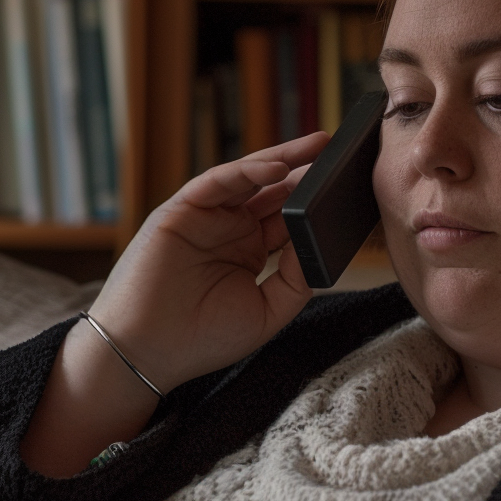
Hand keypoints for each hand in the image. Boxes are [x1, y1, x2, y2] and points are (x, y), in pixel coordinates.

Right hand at [93, 137, 327, 393]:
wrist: (147, 353)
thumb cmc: (202, 339)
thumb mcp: (267, 311)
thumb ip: (296, 276)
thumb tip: (320, 239)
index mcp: (250, 252)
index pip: (290, 217)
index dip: (319, 203)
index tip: (353, 189)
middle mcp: (229, 229)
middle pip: (276, 192)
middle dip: (308, 173)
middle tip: (344, 153)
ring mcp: (206, 218)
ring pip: (250, 178)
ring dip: (284, 160)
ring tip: (320, 146)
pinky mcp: (180, 210)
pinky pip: (218, 182)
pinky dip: (246, 171)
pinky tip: (277, 167)